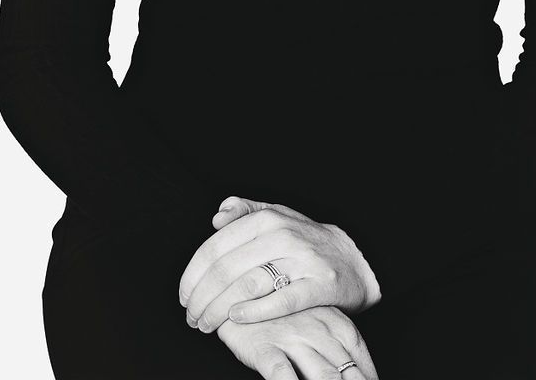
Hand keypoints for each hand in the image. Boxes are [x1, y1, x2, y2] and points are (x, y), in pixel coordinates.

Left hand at [179, 196, 381, 334]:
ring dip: (219, 309)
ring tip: (206, 325)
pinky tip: (235, 318)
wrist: (352, 260)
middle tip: (190, 318)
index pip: (216, 247)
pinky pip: (281, 300)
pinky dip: (254, 311)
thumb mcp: (276, 217)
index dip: (193, 274)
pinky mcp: (319, 285)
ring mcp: (302, 259)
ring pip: (248, 285)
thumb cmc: (304, 240)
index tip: (183, 296)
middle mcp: (283, 235)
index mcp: (266, 218)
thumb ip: (244, 211)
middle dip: (202, 297)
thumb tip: (217, 217)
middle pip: (227, 269)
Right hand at [215, 304, 379, 379]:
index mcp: (332, 321)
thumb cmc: (278, 311)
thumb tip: (351, 369)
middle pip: (345, 370)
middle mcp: (316, 330)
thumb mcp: (312, 318)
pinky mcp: (265, 346)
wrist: (236, 288)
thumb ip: (332, 342)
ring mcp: (291, 338)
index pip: (358, 354)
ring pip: (322, 374)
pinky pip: (281, 372)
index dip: (368, 375)